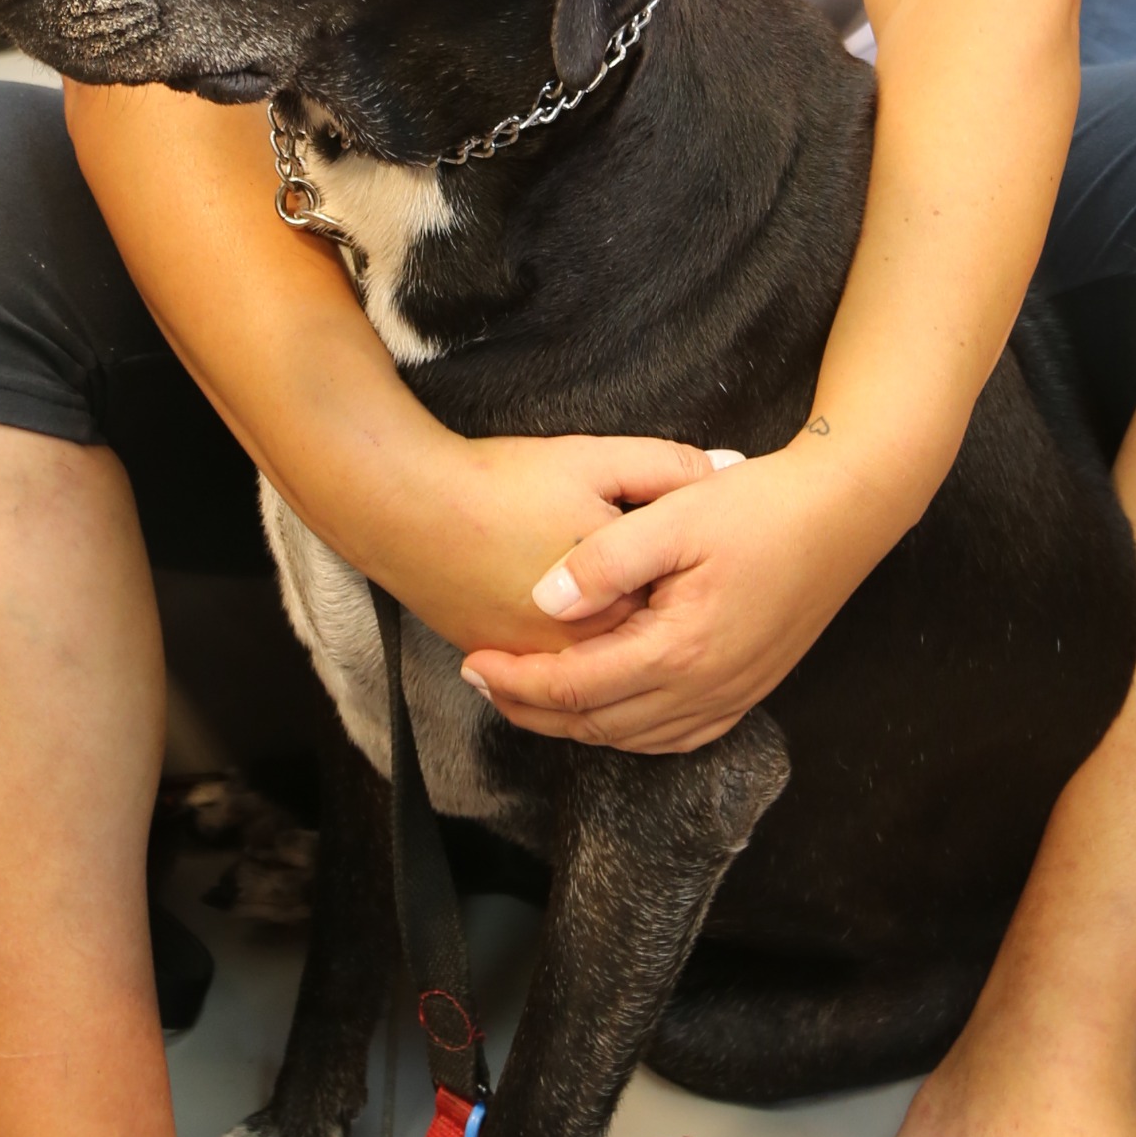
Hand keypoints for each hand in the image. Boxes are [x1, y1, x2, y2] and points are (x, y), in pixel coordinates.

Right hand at [385, 430, 722, 663]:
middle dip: (667, 622)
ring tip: (639, 613)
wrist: (405, 506)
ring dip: (622, 653)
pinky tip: (586, 625)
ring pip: (596, 673)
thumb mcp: (596, 460)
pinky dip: (575, 659)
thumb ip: (668, 468)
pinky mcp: (496, 660)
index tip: (709, 554)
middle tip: (681, 584)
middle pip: (644, 652)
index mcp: (617, 608)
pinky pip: (550, 676)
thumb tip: (730, 470)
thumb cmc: (501, 483)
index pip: (684, 612)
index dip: (699, 582)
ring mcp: (534, 664)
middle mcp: (579, 653)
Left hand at [461, 439, 905, 754]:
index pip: (576, 688)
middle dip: (532, 710)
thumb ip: (603, 561)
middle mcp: (706, 689)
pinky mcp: (749, 689)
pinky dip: (629, 732)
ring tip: (530, 697)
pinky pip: (676, 736)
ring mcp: (732, 696)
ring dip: (576, 726)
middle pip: (598, 726)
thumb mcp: (675, 514)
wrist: (848, 512)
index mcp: (680, 650)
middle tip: (484, 683)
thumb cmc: (762, 505)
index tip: (472, 661)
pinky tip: (608, 710)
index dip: (516, 681)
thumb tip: (542, 602)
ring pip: (634, 739)